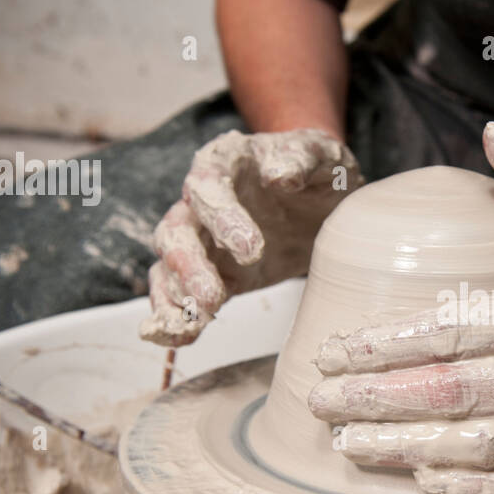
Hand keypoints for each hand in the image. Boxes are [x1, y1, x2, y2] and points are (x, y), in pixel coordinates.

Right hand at [140, 128, 361, 345]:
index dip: (223, 218)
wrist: (322, 199)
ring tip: (193, 323)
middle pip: (177, 230)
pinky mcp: (210, 272)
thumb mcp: (324, 156)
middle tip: (213, 297)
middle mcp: (200, 199)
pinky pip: (179, 294)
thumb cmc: (319, 171)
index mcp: (225, 161)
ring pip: (169, 266)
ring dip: (177, 296)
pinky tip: (179, 337)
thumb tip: (280, 174)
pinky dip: (174, 317)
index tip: (252, 250)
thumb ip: (303, 158)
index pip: (209, 186)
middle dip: (190, 266)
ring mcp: (200, 238)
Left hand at [307, 122, 493, 493]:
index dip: (391, 344)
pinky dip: (467, 488)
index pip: (459, 331)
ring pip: (480, 445)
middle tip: (321, 400)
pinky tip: (418, 480)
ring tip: (349, 443)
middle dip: (379, 399)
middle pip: (458, 393)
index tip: (338, 350)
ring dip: (407, 446)